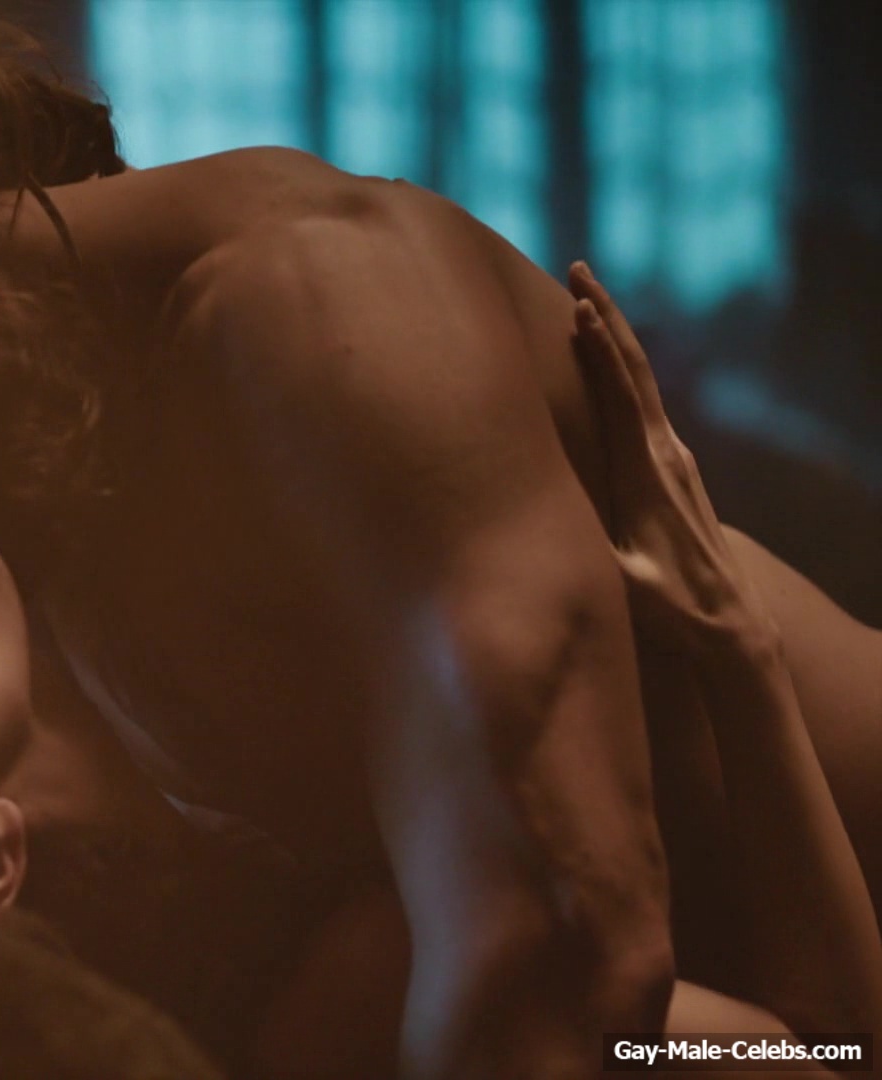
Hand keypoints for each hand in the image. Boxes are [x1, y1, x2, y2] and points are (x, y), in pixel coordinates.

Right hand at [569, 262, 775, 654]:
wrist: (731, 626)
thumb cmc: (670, 608)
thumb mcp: (623, 581)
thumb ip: (590, 546)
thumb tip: (540, 521)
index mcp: (648, 474)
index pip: (621, 396)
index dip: (599, 350)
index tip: (578, 306)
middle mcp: (666, 455)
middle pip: (635, 369)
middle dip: (607, 316)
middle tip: (579, 269)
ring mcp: (675, 459)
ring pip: (643, 381)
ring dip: (615, 335)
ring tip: (588, 298)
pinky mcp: (675, 470)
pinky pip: (645, 403)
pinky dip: (624, 369)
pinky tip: (611, 361)